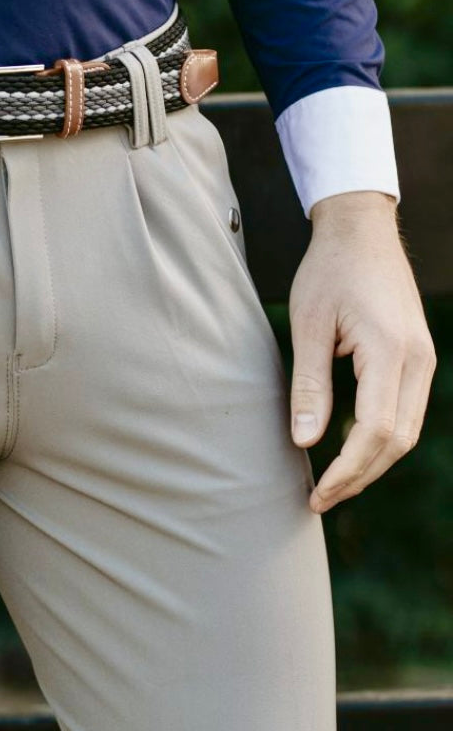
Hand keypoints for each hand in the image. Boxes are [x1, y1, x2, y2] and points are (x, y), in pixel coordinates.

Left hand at [288, 191, 435, 513]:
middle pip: (397, 440)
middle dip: (359, 475)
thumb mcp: (308, 326)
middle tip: (320, 499)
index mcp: (391, 352)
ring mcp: (423, 359)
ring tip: (331, 484)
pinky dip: (379, 438)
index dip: (348, 470)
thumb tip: (306, 442)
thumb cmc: (328, 271)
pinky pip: (404, 411)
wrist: (360, 230)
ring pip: (405, 430)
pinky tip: (348, 449)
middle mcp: (418, 360)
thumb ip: (308, 385)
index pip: (375, 431)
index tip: (318, 494)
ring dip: (370, 461)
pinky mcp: (416, 357)